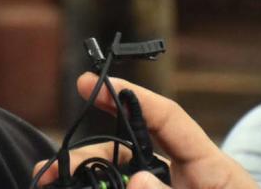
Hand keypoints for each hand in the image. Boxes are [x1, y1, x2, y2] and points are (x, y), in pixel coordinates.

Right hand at [34, 74, 258, 188]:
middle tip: (49, 171)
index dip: (130, 96)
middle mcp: (185, 180)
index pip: (168, 120)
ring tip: (51, 186)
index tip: (91, 82)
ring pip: (118, 182)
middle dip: (85, 156)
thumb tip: (137, 179)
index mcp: (211, 170)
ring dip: (85, 181)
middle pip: (126, 155)